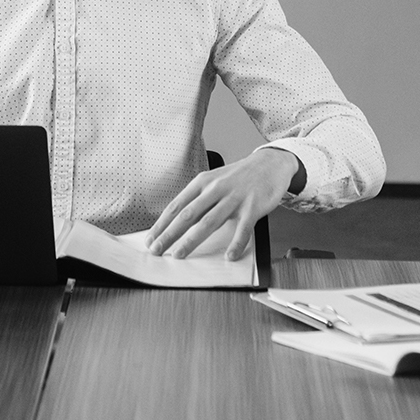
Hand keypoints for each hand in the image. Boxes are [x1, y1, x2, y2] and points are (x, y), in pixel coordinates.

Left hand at [147, 149, 299, 260]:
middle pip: (188, 215)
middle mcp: (215, 189)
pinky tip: (229, 255)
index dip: (162, 224)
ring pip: (209, 222)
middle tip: (156, 250)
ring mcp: (234, 198)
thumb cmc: (238, 177)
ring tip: (180, 255)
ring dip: (192, 240)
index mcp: (202, 183)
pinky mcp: (253, 207)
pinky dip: (236, 244)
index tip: (150, 239)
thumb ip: (198, 200)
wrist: (269, 164)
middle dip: (169, 234)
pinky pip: (243, 229)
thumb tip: (178, 223)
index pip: (176, 206)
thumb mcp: (214, 181)